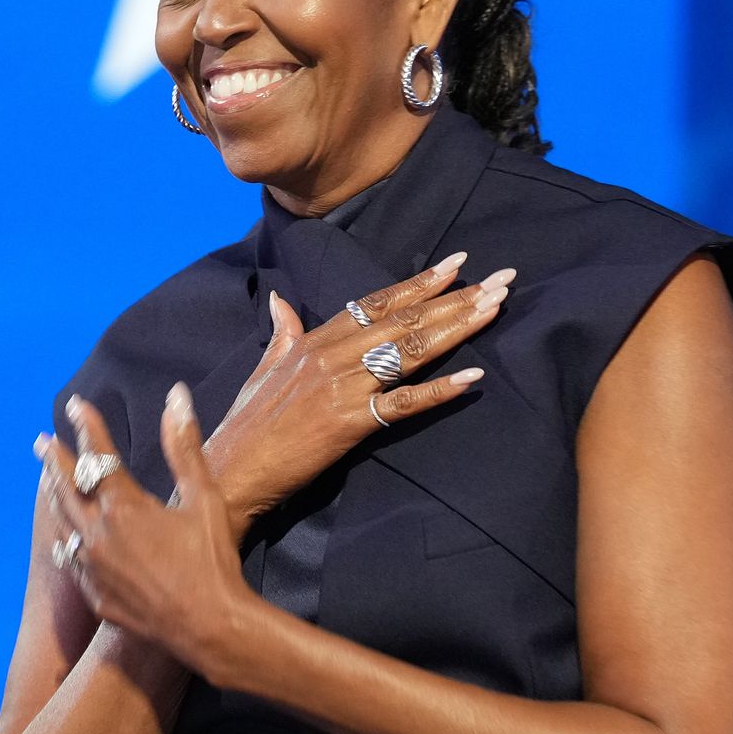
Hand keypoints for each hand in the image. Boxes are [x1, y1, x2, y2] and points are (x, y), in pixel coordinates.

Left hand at [40, 384, 254, 671]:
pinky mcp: (95, 595)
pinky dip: (65, 541)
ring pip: (63, 523)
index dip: (86, 426)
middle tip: (41, 440)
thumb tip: (176, 397)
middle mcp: (98, 534)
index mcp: (125, 507)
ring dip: (54, 496)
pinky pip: (70, 560)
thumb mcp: (204, 498)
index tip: (76, 405)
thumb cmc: (212, 560)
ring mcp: (92, 568)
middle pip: (66, 486)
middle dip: (54, 459)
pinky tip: (64, 538)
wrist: (209, 627)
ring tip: (47, 480)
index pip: (98, 454)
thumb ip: (184, 446)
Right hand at [205, 252, 514, 539]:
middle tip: (501, 279)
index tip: (458, 263)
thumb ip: (281, 332)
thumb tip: (281, 302)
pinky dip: (439, 391)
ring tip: (494, 308)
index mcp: (314, 340)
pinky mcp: (349, 423)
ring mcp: (342, 387)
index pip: (376, 302)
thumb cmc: (248, 424)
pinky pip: (403, 404)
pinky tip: (473, 377)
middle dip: (455, 297)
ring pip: (409, 350)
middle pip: (404, 319)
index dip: (419, 282)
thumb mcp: (264, 368)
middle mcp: (332, 355)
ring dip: (457, 327)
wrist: (231, 470)